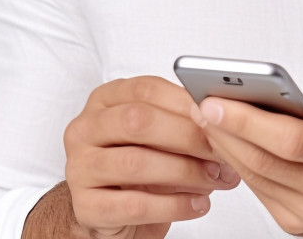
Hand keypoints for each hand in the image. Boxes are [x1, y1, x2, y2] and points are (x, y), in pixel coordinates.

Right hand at [62, 76, 240, 238]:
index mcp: (105, 99)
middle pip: (138, 122)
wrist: (108, 213)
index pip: (146, 89)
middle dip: (187, 136)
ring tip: (214, 179)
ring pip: (136, 163)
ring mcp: (79, 167)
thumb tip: (223, 118)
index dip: (184, 102)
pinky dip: (174, 205)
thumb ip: (181, 120)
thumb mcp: (157, 134)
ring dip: (185, 172)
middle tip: (220, 151)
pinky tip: (198, 204)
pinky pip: (134, 205)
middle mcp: (85, 128)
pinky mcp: (84, 206)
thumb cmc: (139, 164)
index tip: (216, 115)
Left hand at [191, 60, 302, 237]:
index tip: (219, 100)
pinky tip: (229, 140)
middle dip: (225, 130)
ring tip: (208, 115)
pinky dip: (240, 163)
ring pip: (256, 177)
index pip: (292, 141)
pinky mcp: (297, 224)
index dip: (249, 121)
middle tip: (201, 101)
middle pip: (264, 160)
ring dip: (226, 146)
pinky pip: (260, 191)